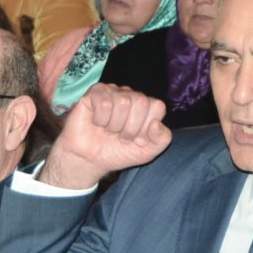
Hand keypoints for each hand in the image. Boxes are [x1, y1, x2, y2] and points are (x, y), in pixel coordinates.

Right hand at [39, 84, 171, 188]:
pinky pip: (104, 102)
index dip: (146, 127)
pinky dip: (101, 119)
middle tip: (121, 137)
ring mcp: (113, 92)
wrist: (91, 160)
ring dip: (115, 125)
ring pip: (122, 102)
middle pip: (141, 102)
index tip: (137, 139)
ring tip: (109, 131)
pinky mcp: (94, 93)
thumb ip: (162, 139)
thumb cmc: (119, 152)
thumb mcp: (148, 152)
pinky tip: (97, 123)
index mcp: (146, 106)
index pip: (157, 106)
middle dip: (131, 128)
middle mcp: (131, 95)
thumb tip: (156, 124)